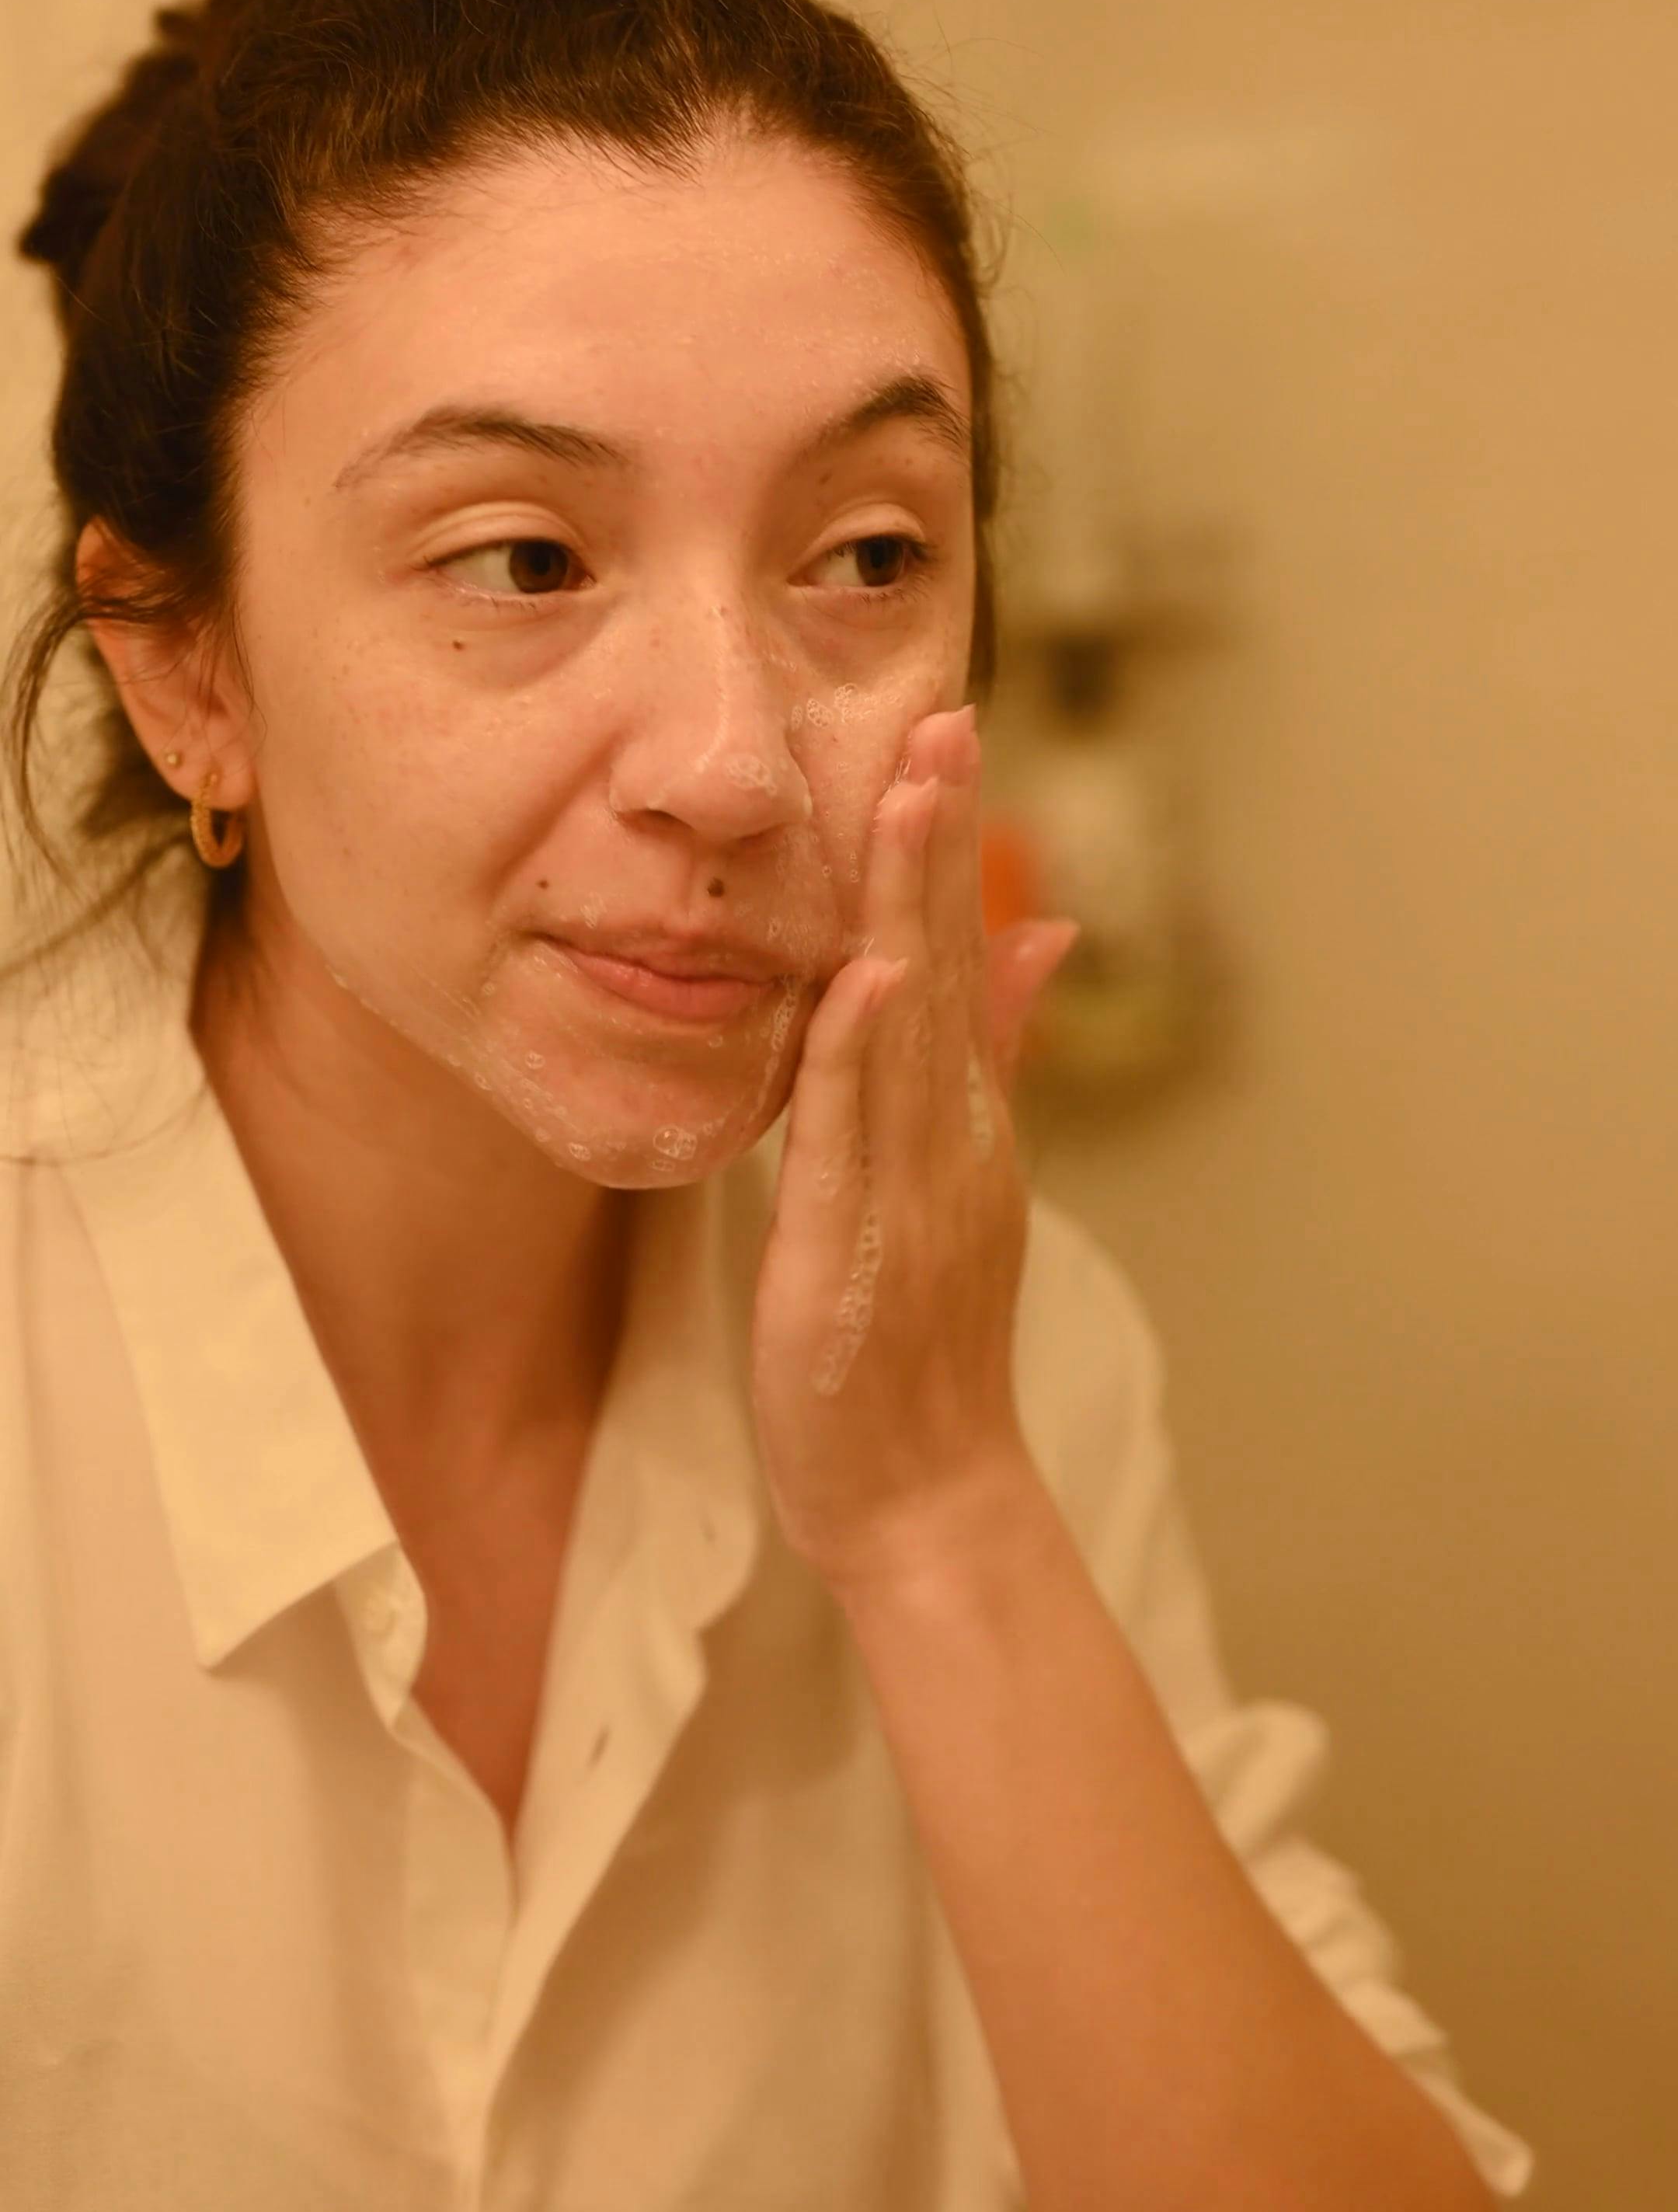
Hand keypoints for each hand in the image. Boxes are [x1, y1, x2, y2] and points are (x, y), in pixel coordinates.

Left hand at [749, 703, 1080, 1588]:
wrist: (922, 1494)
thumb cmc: (919, 1345)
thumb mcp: (960, 1181)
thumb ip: (993, 1061)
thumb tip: (1040, 934)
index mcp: (963, 1125)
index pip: (957, 958)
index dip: (949, 845)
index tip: (943, 731)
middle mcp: (950, 1141)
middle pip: (945, 966)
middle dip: (938, 839)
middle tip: (941, 716)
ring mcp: (911, 1190)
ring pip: (909, 1026)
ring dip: (909, 907)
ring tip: (908, 794)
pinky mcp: (853, 1246)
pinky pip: (858, 1135)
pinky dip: (867, 1053)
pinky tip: (871, 974)